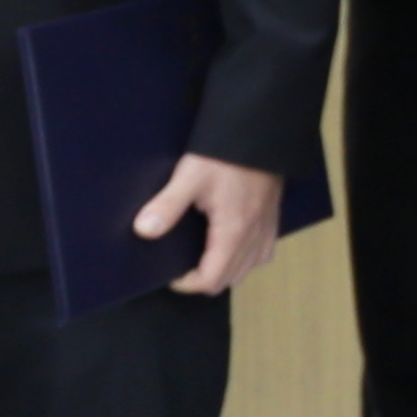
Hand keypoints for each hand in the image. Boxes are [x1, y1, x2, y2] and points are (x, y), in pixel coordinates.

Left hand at [136, 156, 287, 294]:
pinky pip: (263, 253)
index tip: (170, 274)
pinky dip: (246, 259)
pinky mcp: (273, 218)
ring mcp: (267, 229)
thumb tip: (143, 231)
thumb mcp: (190, 177)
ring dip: (225, 271)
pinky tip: (234, 246)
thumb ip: (167, 206)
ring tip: (204, 258)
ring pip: (248, 269)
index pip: (211, 279)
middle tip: (181, 266)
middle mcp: (253, 237)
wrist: (259, 132)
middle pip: (228, 279)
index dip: (187, 284)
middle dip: (203, 279)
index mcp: (233, 232)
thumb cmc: (225, 155)